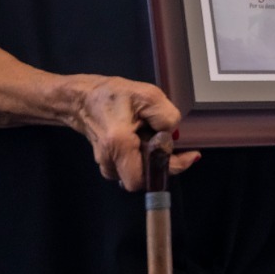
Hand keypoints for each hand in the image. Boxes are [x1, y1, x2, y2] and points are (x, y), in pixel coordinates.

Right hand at [71, 76, 196, 190]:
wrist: (83, 100)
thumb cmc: (112, 95)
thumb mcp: (147, 95)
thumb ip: (166, 116)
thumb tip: (171, 135)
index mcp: (118, 144)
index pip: (144, 178)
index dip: (171, 169)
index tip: (191, 156)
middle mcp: (110, 161)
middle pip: (146, 176)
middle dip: (161, 159)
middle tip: (163, 136)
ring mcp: (107, 166)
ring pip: (140, 171)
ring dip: (151, 155)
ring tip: (146, 131)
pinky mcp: (109, 165)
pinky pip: (133, 166)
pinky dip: (142, 155)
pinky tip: (139, 136)